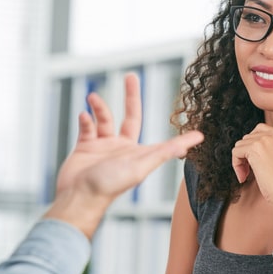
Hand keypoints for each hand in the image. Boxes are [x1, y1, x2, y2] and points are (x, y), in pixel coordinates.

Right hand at [46, 73, 202, 236]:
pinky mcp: (85, 148)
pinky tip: (84, 116)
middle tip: (130, 76)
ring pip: (104, 119)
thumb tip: (192, 142)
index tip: (195, 130)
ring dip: (99, 107)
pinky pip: (87, 128)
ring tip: (92, 97)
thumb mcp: (141, 166)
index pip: (163, 141)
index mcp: (138, 153)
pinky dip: (85, 120)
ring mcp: (103, 147)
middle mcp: (122, 148)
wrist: (78, 196)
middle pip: (129, 115)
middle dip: (131, 96)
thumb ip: (164, 152)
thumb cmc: (109, 185)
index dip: (177, 135)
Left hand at [230, 123, 272, 205]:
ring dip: (240, 161)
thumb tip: (246, 143)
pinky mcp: (255, 148)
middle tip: (248, 171)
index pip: (259, 130)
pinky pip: (235, 152)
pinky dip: (236, 165)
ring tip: (247, 175)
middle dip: (245, 154)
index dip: (252, 146)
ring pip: (240, 145)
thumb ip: (268, 147)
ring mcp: (266, 140)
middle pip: (248, 137)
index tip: (253, 162)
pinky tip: (244, 177)